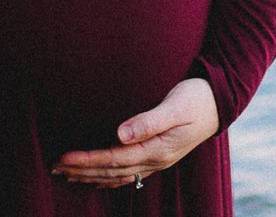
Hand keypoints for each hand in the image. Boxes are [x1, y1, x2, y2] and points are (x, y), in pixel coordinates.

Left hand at [53, 77, 218, 186]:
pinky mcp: (158, 154)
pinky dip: (109, 178)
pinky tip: (97, 179)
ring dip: (91, 176)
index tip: (64, 157)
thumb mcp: (176, 105)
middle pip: (111, 170)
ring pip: (118, 175)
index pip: (114, 158)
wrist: (221, 100)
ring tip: (66, 175)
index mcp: (157, 148)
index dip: (87, 159)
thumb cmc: (197, 97)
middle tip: (54, 167)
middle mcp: (156, 160)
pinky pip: (128, 173)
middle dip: (81, 169)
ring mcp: (157, 160)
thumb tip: (121, 134)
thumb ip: (149, 120)